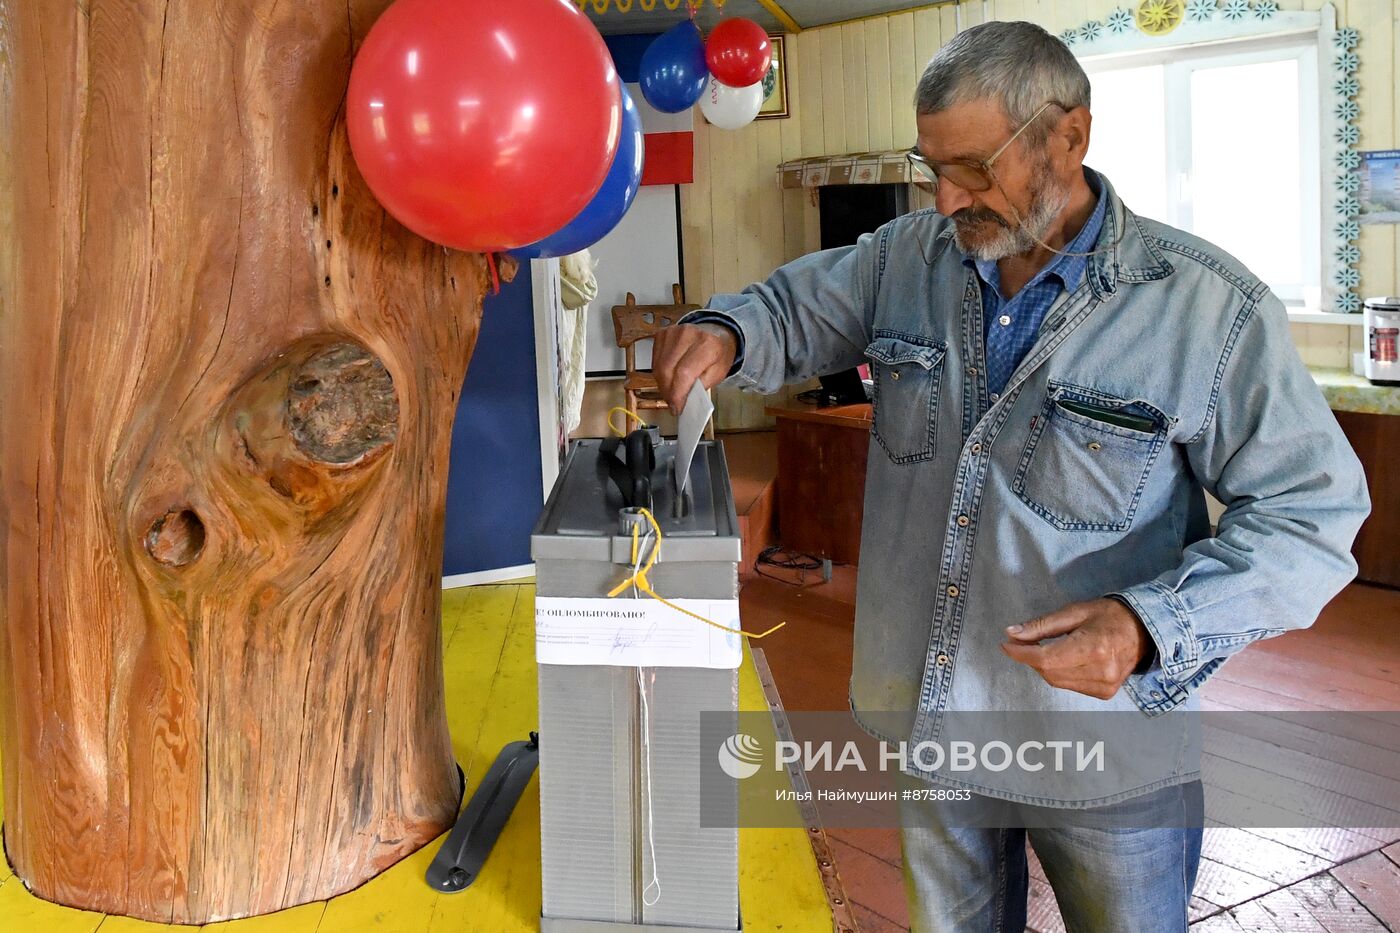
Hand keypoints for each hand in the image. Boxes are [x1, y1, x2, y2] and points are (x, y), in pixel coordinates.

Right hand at [651, 323, 737, 414]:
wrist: (714, 333)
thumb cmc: (717, 353)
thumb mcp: (717, 374)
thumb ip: (699, 386)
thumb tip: (681, 399)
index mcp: (707, 344)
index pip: (684, 374)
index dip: (677, 394)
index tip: (676, 407)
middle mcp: (688, 335)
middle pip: (667, 370)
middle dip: (667, 392)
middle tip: (672, 403)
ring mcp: (673, 332)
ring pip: (658, 366)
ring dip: (662, 384)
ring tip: (671, 392)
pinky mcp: (662, 333)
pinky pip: (655, 360)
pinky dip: (659, 373)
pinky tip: (668, 378)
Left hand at [1000, 598, 1152, 700]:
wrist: (1144, 631)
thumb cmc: (1108, 615)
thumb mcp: (1074, 611)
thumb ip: (1042, 625)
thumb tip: (1012, 634)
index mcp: (1094, 647)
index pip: (1046, 659)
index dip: (1021, 654)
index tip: (1006, 645)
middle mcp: (1101, 671)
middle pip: (1049, 672)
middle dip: (1030, 659)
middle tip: (1021, 643)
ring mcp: (1105, 686)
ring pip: (1057, 682)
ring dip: (1043, 667)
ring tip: (1042, 649)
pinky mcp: (1105, 693)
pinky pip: (1069, 686)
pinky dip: (1058, 674)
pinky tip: (1063, 659)